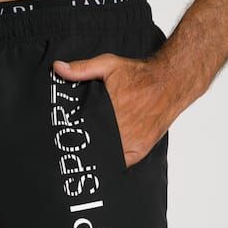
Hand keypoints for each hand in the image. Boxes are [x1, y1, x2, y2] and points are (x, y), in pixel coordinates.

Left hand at [53, 53, 183, 167]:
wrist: (169, 83)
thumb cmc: (139, 75)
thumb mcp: (108, 65)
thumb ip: (82, 69)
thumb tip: (58, 68)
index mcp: (107, 110)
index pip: (82, 130)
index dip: (71, 135)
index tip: (63, 136)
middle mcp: (119, 128)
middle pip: (93, 144)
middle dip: (82, 144)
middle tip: (70, 148)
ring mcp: (130, 142)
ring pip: (106, 156)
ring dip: (97, 155)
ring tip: (85, 153)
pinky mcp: (139, 150)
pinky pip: (121, 163)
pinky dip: (113, 161)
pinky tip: (104, 158)